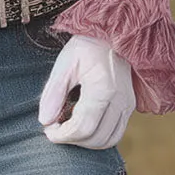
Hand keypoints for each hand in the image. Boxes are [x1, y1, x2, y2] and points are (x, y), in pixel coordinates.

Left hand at [37, 33, 136, 148]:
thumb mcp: (65, 63)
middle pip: (95, 139)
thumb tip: (44, 121)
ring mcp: (128, 104)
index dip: (62, 135)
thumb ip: (53, 92)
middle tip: (55, 129)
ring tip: (68, 128)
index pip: (82, 128)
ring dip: (86, 141)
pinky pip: (116, 133)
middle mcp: (120, 100)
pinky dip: (98, 136)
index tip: (47, 130)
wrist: (112, 33)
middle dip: (72, 140)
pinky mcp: (130, 106)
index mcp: (103, 89)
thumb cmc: (86, 46)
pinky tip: (83, 124)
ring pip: (108, 141)